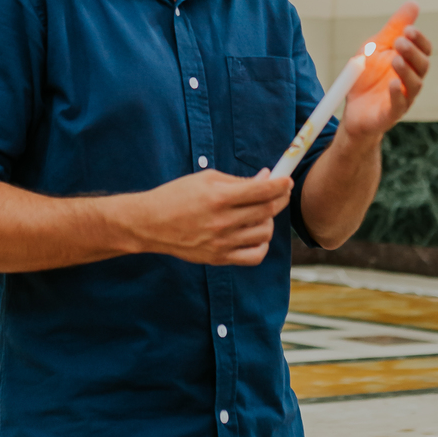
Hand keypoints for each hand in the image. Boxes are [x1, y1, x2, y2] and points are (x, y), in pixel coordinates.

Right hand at [125, 168, 292, 266]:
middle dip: (280, 198)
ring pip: (264, 233)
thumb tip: (266, 178)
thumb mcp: (206, 179)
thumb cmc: (177, 195)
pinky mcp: (219, 258)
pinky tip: (256, 234)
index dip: (280, 184)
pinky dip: (261, 244)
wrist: (150, 224)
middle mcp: (222, 222)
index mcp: (218, 198)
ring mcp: (221, 243)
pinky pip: (254, 256)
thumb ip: (238, 180)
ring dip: (269, 220)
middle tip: (282, 191)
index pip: (262, 191)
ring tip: (261, 211)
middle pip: (267, 211)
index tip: (287, 179)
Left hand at [341, 1, 431, 143]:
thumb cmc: (367, 76)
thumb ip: (395, 28)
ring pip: (415, 85)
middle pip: (422, 66)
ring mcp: (403, 98)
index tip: (408, 29)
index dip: (419, 40)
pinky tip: (392, 84)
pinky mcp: (391, 114)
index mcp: (409, 62)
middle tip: (400, 41)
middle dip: (413, 52)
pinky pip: (399, 105)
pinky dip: (397, 94)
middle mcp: (411, 80)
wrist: (352, 108)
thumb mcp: (377, 47)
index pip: (424, 50)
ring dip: (407, 71)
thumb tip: (413, 4)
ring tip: (396, 59)